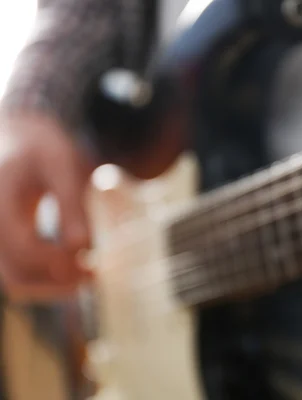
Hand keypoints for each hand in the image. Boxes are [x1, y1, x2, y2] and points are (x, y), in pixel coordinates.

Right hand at [0, 111, 92, 302]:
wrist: (19, 139)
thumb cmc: (44, 149)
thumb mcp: (63, 166)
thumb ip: (71, 205)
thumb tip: (82, 247)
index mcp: (0, 201)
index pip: (24, 247)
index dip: (59, 262)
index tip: (92, 262)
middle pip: (17, 274)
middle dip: (58, 281)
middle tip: (95, 274)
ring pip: (16, 281)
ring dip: (53, 286)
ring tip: (90, 275)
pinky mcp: (2, 245)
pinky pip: (19, 274)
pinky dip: (46, 279)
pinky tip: (76, 269)